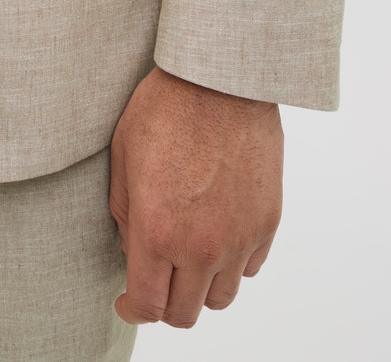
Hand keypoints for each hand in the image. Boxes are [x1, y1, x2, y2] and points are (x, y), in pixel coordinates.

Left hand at [108, 65, 282, 327]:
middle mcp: (202, 245)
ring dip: (201, 285)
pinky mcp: (267, 222)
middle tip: (156, 277)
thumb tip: (133, 248)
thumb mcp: (123, 157)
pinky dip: (232, 261)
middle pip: (185, 312)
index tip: (127, 301)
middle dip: (165, 301)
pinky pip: (249, 266)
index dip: (132, 308)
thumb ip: (124, 216)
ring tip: (187, 254)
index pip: (147, 305)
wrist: (220, 78)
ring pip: (221, 297)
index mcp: (158, 231)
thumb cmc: (166, 107)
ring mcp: (239, 237)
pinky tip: (216, 231)